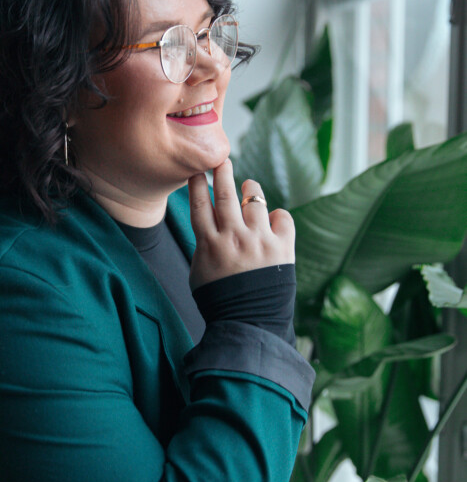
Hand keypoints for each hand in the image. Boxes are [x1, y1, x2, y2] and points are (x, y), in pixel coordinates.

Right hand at [188, 161, 294, 291]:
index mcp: (209, 243)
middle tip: (221, 158)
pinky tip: (273, 219)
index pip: (200, 204)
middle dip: (223, 171)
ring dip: (251, 189)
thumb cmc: (220, 301)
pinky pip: (283, 218)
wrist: (249, 324)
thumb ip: (202, 246)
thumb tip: (207, 228)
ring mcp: (259, 240)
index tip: (198, 169)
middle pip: (225, 194)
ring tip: (249, 187)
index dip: (198, 183)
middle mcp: (233, 237)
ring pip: (255, 199)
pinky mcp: (282, 248)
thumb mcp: (198, 272)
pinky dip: (278, 216)